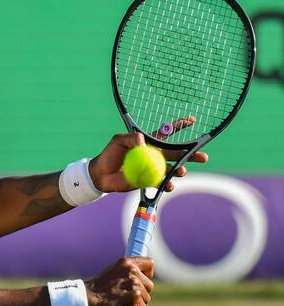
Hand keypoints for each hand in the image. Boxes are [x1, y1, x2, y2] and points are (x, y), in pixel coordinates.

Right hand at [85, 257, 153, 305]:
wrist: (89, 297)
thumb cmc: (101, 285)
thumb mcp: (114, 270)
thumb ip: (129, 270)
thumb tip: (143, 275)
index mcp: (127, 263)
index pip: (150, 263)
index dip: (147, 274)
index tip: (140, 280)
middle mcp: (132, 272)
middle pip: (150, 286)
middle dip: (141, 293)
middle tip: (126, 295)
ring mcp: (134, 285)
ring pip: (146, 299)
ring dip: (136, 304)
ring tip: (123, 303)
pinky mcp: (134, 299)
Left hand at [88, 132, 208, 192]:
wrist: (101, 174)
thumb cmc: (109, 154)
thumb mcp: (118, 141)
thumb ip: (131, 138)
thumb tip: (143, 140)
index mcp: (149, 142)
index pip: (167, 132)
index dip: (179, 125)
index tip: (193, 120)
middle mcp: (155, 154)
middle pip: (177, 154)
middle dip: (192, 155)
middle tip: (203, 157)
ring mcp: (153, 168)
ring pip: (172, 169)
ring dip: (180, 171)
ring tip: (182, 172)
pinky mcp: (148, 180)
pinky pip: (161, 182)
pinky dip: (166, 184)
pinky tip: (169, 185)